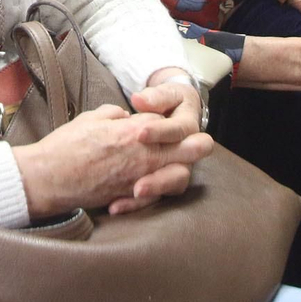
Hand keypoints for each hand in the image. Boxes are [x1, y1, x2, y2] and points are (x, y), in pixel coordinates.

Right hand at [12, 99, 211, 219]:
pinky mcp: (130, 197)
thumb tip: (126, 118)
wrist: (49, 178)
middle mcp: (143, 155)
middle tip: (200, 143)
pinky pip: (157, 196)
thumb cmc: (66, 146)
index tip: (166, 122)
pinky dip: (159, 191)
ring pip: (180, 176)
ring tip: (181, 166)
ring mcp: (139, 178)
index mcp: (134, 131)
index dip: (169, 122)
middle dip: (198, 145)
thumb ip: (115, 115)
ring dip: (183, 170)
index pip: (168, 124)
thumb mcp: (92, 117)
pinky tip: (153, 186)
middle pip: (189, 150)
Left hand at [115, 78, 206, 213]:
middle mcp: (185, 152)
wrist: (171, 113)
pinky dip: (135, 203)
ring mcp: (175, 169)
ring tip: (133, 193)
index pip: (179, 131)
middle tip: (138, 184)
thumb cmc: (166, 101)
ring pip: (171, 185)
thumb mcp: (164, 95)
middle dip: (160, 177)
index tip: (140, 132)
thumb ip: (155, 97)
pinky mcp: (161, 181)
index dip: (160, 132)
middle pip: (181, 168)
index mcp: (186, 127)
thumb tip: (140, 99)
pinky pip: (154, 197)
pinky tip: (114, 206)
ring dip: (153, 190)